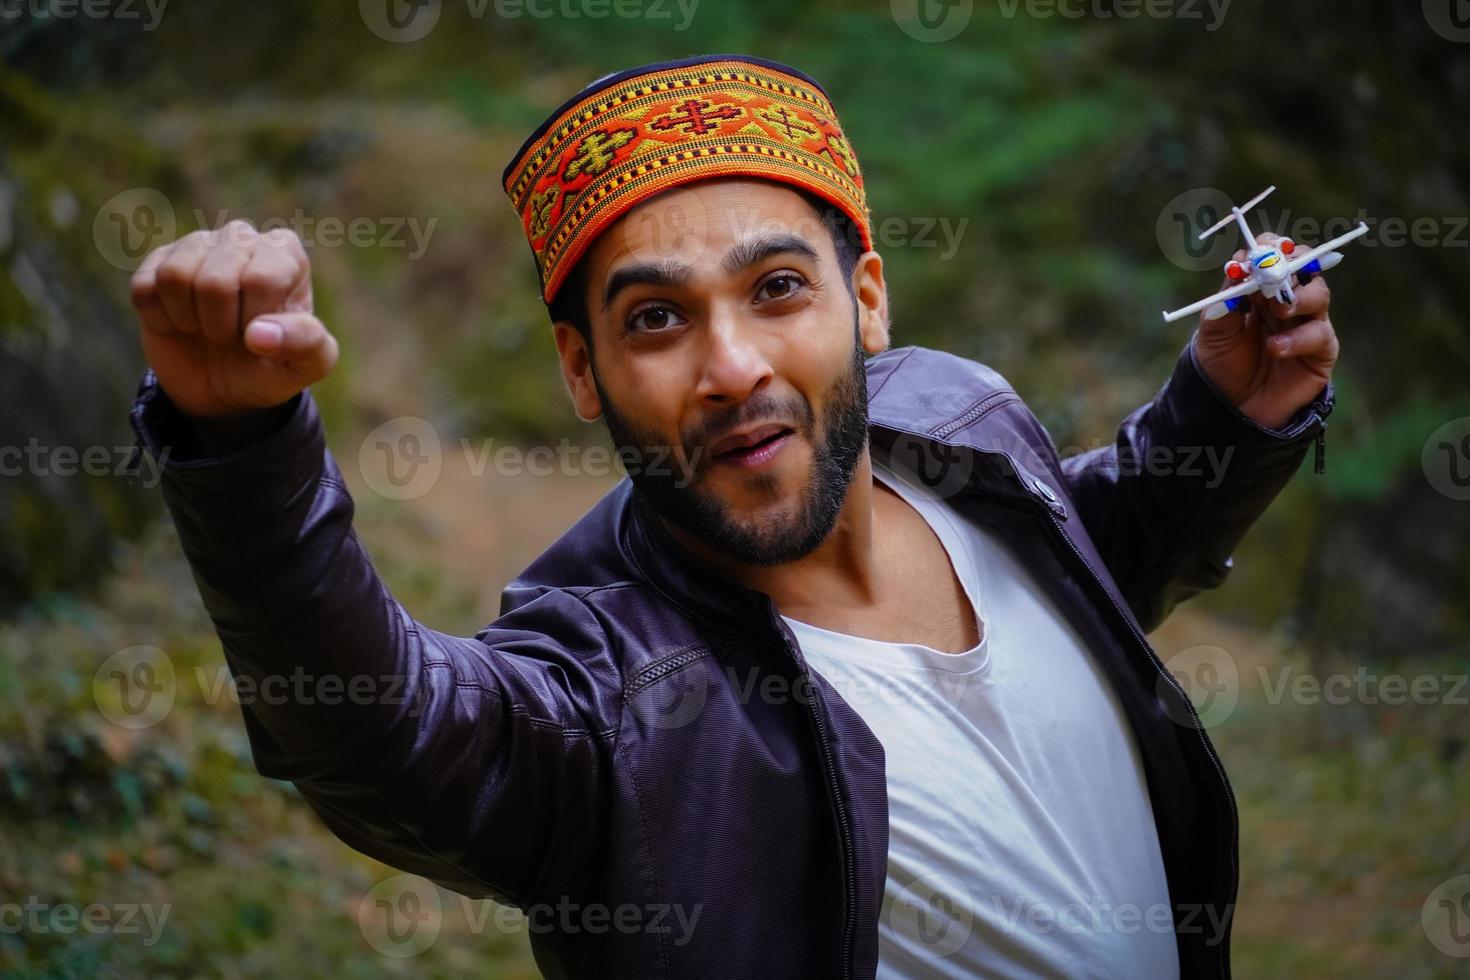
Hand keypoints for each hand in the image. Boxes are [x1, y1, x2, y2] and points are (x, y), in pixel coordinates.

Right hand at [129, 221, 338, 418]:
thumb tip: (259, 334)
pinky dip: (161, 321)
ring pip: (174, 278)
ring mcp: (195, 244)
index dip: (254, 322)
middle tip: (231, 336)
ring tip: (207, 328)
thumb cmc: (273, 365)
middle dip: (220, 326)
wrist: (226, 386)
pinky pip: (144, 290)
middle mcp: (240, 236)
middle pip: (214, 282)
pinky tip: (180, 325)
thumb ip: (306, 344)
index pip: (260, 280)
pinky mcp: (156, 262)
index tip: (263, 337)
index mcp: (285, 252)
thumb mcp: (308, 364)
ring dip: (189, 320)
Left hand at [1190, 233, 1337, 429]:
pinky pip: (1319, 333)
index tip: (1255, 253)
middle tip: (1271, 275)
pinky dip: (1297, 338)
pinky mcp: (1321, 349)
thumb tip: (1236, 270)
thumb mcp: (1214, 332)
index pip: (1274, 253)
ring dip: (1297, 298)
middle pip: (1303, 265)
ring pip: (1319, 293)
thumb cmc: (1222, 365)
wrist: (1230, 407)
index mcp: (1260, 288)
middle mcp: (1288, 299)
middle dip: (1289, 266)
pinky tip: (1275, 348)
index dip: (1269, 247)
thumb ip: (1224, 301)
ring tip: (1276, 311)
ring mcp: (1308, 322)